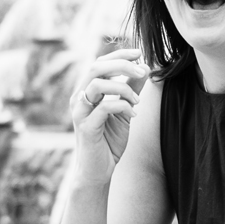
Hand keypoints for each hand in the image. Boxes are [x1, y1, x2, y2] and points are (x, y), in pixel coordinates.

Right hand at [69, 49, 148, 179]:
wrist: (98, 170)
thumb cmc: (109, 140)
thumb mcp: (125, 111)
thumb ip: (132, 90)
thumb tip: (145, 68)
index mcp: (87, 91)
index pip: (99, 63)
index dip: (119, 55)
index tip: (140, 53)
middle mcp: (79, 98)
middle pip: (95, 67)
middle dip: (122, 65)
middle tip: (142, 71)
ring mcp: (80, 112)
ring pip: (96, 84)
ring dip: (123, 88)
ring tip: (137, 102)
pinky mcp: (86, 127)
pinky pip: (103, 107)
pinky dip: (122, 106)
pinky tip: (134, 115)